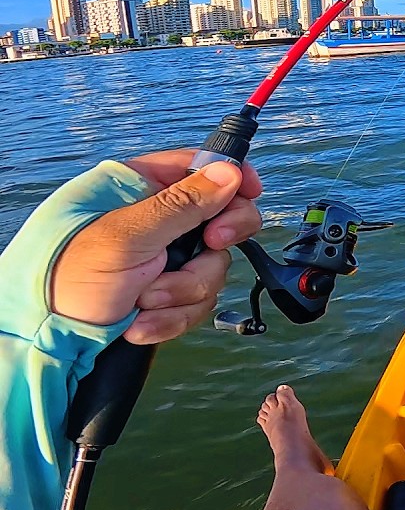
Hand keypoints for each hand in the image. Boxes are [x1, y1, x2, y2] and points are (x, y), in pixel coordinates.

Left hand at [50, 150, 263, 344]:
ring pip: (213, 269)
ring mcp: (163, 260)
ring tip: (143, 302)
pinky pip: (198, 303)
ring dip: (182, 292)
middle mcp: (156, 221)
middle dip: (214, 246)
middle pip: (221, 220)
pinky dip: (172, 318)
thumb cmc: (66, 278)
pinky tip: (141, 323)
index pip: (200, 168)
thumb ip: (182, 205)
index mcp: (139, 188)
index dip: (232, 178)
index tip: (251, 192)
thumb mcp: (126, 236)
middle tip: (210, 247)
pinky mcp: (166, 295)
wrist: (46, 341)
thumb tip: (231, 172)